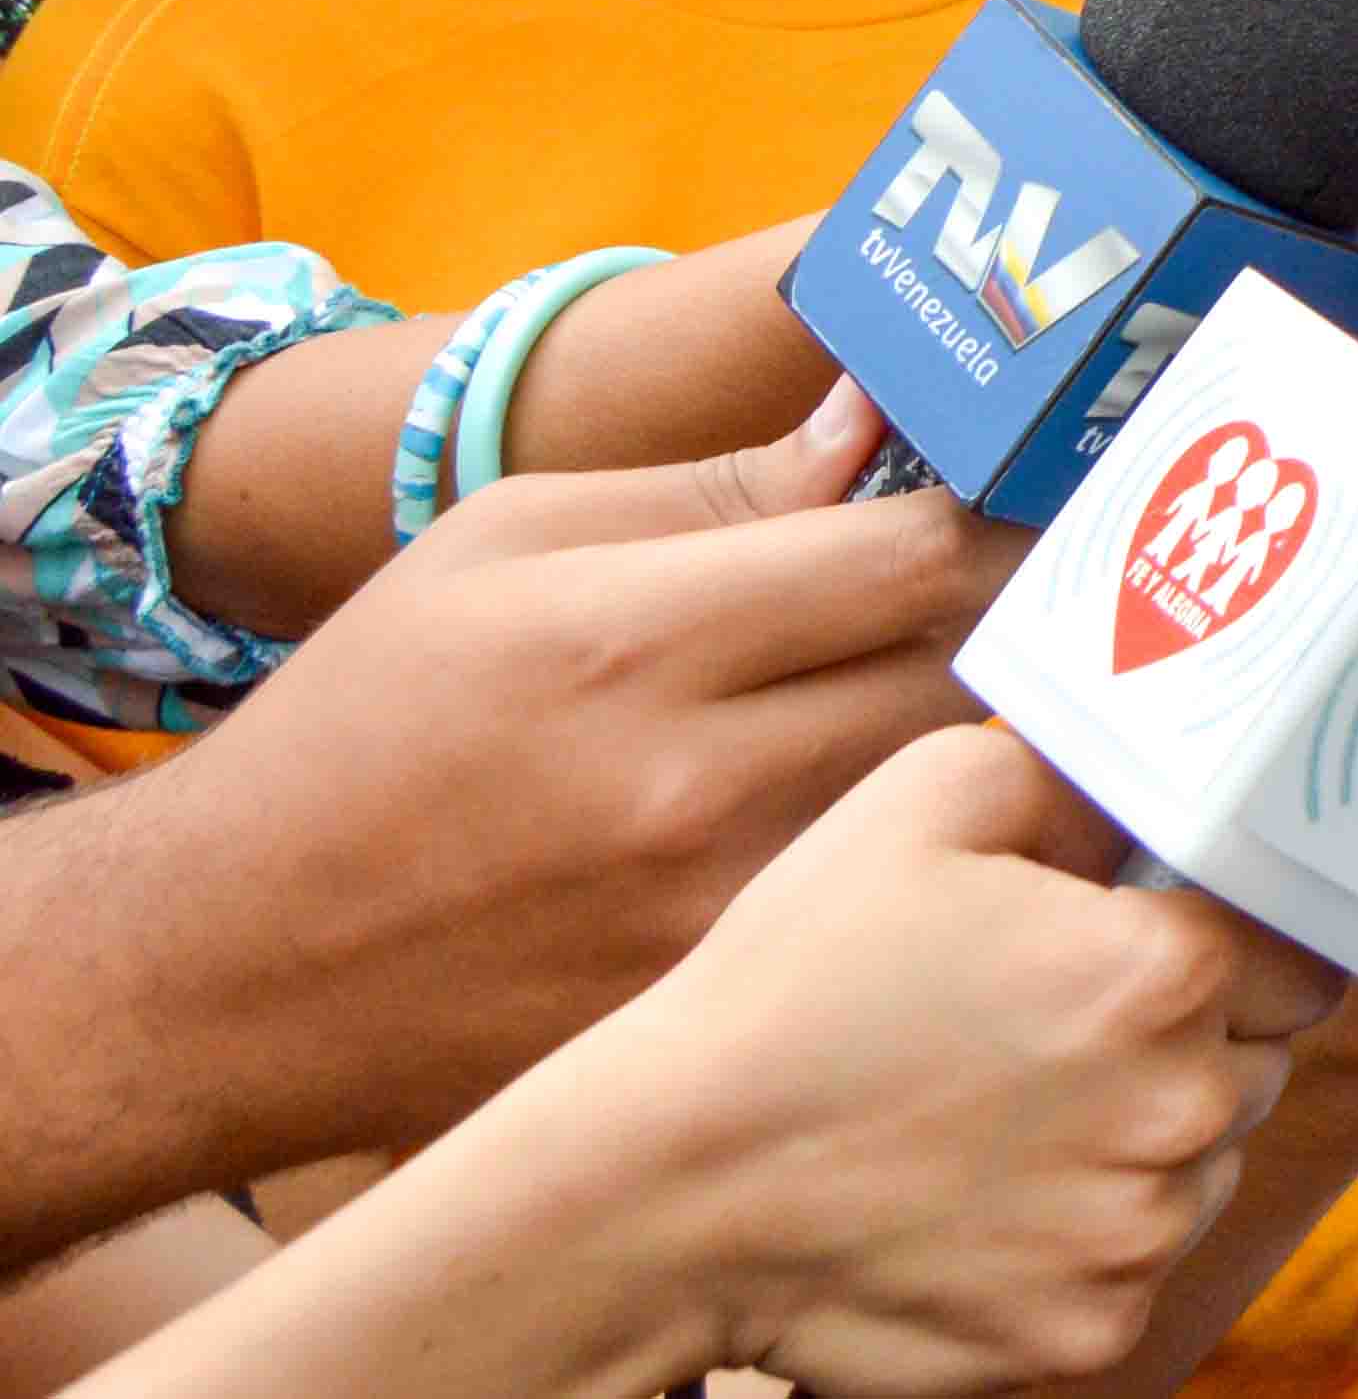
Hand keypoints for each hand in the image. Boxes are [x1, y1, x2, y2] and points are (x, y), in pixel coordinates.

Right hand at [118, 388, 1012, 1175]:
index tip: (1035, 506)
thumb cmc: (366, 724)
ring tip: (999, 705)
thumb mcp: (501, 546)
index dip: (1004, 520)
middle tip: (1052, 599)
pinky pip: (886, 914)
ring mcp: (709, 914)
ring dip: (995, 743)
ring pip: (949, 802)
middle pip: (963, 677)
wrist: (227, 965)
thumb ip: (713, 488)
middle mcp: (690, 781)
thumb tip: (874, 425)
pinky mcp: (714, 1010)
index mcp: (635, 636)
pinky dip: (928, 864)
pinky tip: (919, 833)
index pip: (918, 557)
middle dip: (1022, 624)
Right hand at [526, 728, 1341, 1397]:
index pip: (1299, 955)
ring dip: (1135, 1145)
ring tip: (998, 1120)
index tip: (1166, 948)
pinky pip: (1128, 1269)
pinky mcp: (1086, 1336)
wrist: (667, 1193)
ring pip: (1197, 1171)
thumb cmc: (791, 988)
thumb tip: (1146, 812)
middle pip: (1253, 1065)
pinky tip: (976, 1203)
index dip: (1235, 947)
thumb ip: (1078, 784)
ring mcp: (1134, 1236)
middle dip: (1185, 1044)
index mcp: (1164, 974)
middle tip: (1053, 1034)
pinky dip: (1075, 1243)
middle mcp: (1179, 1112)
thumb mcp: (929, 797)